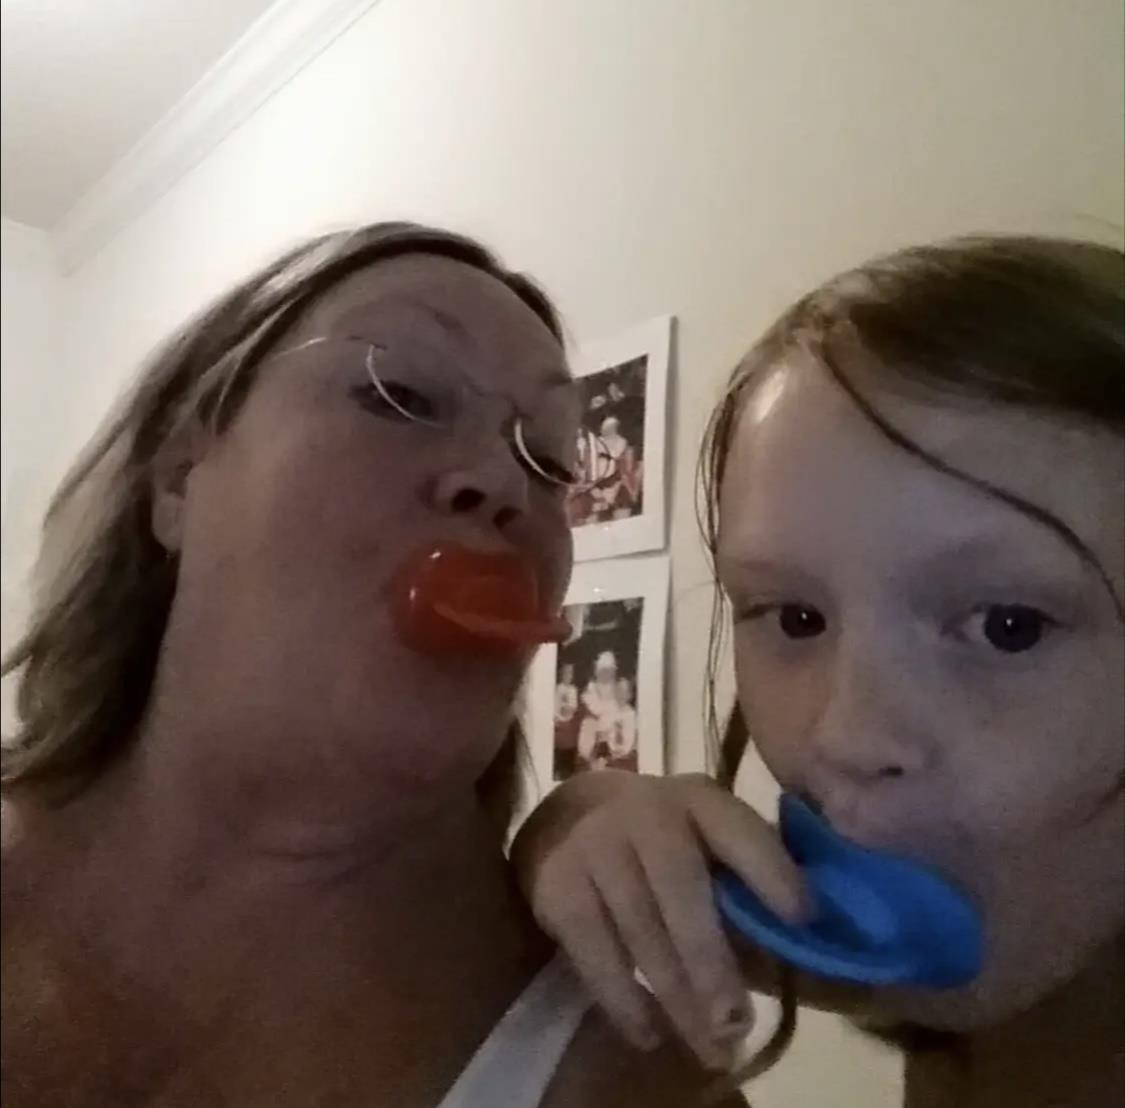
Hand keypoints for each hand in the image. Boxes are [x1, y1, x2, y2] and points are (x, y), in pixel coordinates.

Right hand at [511, 772, 807, 1069]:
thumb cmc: (663, 844)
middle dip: (709, 958)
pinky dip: (622, 997)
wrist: (569, 819)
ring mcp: (595, 844)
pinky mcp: (556, 882)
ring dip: (674, 993)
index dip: (769, 869)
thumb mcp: (704, 843)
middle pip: (679, 885)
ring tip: (707, 1044)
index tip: (802, 918)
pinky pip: (593, 948)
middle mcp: (645, 812)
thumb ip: (740, 887)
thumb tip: (790, 955)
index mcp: (699, 800)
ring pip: (638, 925)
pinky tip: (649, 1032)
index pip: (737, 829)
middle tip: (736, 1021)